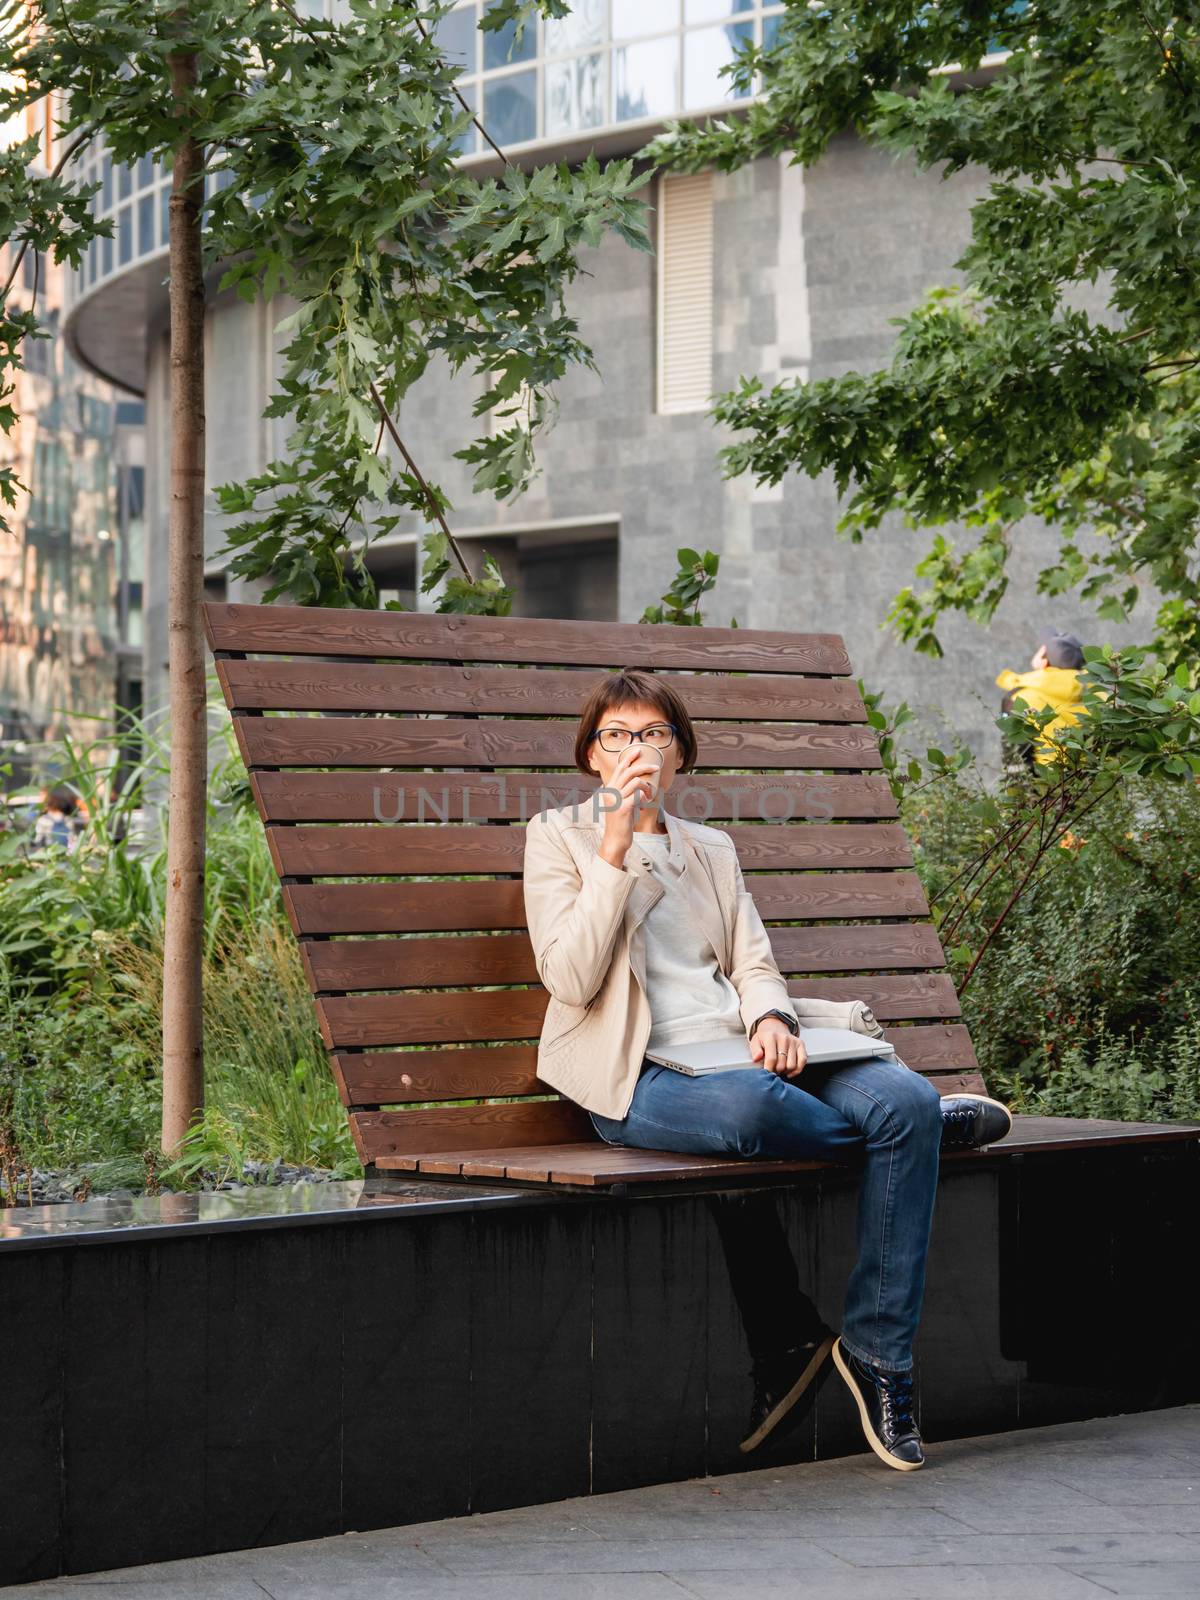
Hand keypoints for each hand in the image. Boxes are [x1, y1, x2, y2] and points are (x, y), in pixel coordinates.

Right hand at [598, 745, 664, 863]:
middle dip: (645, 767)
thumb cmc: (621, 822)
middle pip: (629, 771)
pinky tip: (645, 805)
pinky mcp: (622, 808)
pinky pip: (638, 795)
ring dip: (647, 788)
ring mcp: (616, 800)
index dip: (629, 758)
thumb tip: (638, 782)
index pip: (620, 768)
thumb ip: (625, 792)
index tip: (638, 750)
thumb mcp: (621, 803)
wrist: (615, 840)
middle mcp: (610, 792)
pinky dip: (645, 797)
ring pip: (636, 782)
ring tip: (649, 796)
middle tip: (656, 767)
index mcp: (609, 789)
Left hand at [749, 1017, 806, 1078]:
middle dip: (776, 1071)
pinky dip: (797, 1070)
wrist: (774, 1027)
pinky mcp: (800, 1044)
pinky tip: (789, 1071)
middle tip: (772, 1069)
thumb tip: (756, 1058)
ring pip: (792, 1065)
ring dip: (785, 1071)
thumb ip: (755, 1051)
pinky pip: (803, 1061)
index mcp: (771, 1037)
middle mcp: (784, 1038)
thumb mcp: (755, 1042)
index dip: (768, 1069)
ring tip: (779, 1068)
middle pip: (782, 1064)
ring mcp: (793, 1041)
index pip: (771, 1059)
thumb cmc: (764, 1037)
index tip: (766, 1073)